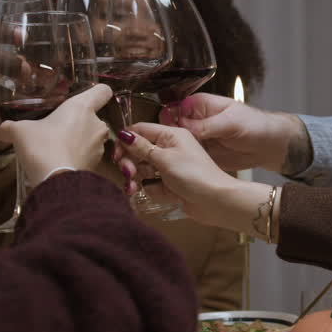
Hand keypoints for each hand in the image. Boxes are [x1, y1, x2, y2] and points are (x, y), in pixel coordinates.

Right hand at [0, 84, 113, 189]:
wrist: (56, 181)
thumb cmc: (42, 146)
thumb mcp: (20, 132)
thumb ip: (10, 128)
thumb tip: (0, 130)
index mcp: (82, 107)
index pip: (103, 91)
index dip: (96, 91)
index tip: (83, 96)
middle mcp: (97, 124)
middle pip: (95, 116)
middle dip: (79, 122)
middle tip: (59, 128)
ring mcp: (100, 146)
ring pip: (92, 137)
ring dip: (79, 140)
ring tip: (58, 147)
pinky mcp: (97, 165)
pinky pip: (88, 155)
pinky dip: (78, 157)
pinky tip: (61, 162)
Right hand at [114, 122, 271, 229]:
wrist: (215, 201)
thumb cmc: (195, 175)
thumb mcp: (164, 158)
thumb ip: (142, 147)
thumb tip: (124, 134)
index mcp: (171, 135)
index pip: (141, 130)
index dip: (126, 141)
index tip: (116, 155)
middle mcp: (171, 149)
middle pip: (140, 151)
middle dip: (130, 162)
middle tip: (128, 173)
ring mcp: (171, 167)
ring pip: (144, 169)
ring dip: (137, 178)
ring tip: (133, 189)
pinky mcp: (172, 184)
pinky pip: (154, 185)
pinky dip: (154, 190)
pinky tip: (160, 194)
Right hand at [160, 93, 311, 174]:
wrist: (270, 145)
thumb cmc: (255, 125)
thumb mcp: (231, 122)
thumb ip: (207, 125)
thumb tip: (183, 127)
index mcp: (199, 105)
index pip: (171, 109)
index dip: (160, 120)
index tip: (149, 133)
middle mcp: (194, 120)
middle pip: (167, 127)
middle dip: (156, 138)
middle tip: (144, 151)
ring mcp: (196, 138)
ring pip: (172, 144)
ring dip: (163, 152)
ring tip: (149, 163)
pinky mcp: (200, 154)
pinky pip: (183, 156)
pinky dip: (175, 162)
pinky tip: (165, 169)